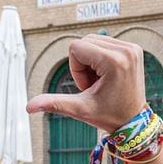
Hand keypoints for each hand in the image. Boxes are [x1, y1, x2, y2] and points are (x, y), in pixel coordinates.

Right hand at [24, 33, 146, 130]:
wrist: (134, 122)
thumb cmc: (108, 116)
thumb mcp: (80, 109)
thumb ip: (54, 103)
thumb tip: (28, 107)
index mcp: (115, 61)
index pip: (76, 47)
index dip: (76, 69)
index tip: (90, 87)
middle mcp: (127, 50)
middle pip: (84, 42)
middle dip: (83, 65)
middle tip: (96, 86)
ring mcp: (132, 48)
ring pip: (93, 41)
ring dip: (91, 62)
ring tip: (102, 82)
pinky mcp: (134, 48)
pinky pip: (104, 43)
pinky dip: (100, 59)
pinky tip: (109, 77)